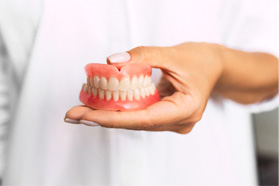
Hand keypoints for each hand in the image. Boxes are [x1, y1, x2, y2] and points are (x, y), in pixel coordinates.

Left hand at [65, 42, 222, 133]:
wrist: (213, 66)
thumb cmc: (199, 60)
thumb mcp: (172, 53)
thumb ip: (142, 56)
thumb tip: (111, 62)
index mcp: (186, 109)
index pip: (144, 119)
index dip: (113, 118)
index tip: (86, 116)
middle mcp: (179, 121)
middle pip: (136, 123)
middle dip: (103, 118)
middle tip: (73, 114)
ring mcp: (172, 121)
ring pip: (136, 121)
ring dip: (109, 114)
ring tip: (81, 109)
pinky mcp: (165, 116)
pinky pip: (140, 115)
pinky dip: (120, 110)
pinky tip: (101, 105)